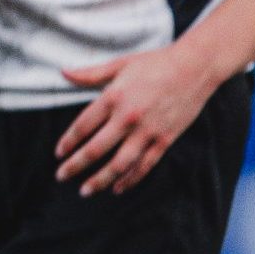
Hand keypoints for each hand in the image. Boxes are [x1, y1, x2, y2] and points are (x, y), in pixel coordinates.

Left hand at [55, 45, 228, 195]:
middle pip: (95, 150)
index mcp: (113, 97)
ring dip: (100, 180)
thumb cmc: (157, 63)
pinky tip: (118, 187)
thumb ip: (90, 74)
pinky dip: (130, 179)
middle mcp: (128, 117)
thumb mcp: (120, 64)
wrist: (196, 66)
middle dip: (75, 166)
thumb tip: (63, 73)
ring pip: (119, 164)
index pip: (82, 126)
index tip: (58, 154)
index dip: (68, 142)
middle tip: (61, 176)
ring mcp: (148, 131)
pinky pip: (145, 165)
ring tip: (85, 190)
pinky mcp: (165, 139)